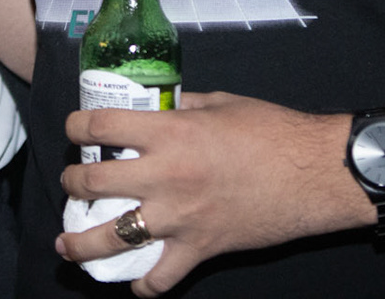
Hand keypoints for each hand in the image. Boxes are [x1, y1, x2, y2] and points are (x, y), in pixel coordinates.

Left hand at [57, 92, 369, 295]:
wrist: (316, 173)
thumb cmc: (273, 131)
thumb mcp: (220, 103)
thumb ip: (182, 107)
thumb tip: (159, 106)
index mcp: (169, 131)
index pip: (100, 126)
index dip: (76, 126)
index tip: (74, 130)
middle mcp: (165, 175)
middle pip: (92, 182)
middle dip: (72, 183)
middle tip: (73, 183)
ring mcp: (179, 217)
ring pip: (112, 238)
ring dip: (81, 243)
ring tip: (68, 245)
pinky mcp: (200, 249)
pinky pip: (160, 278)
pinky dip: (144, 286)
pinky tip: (135, 283)